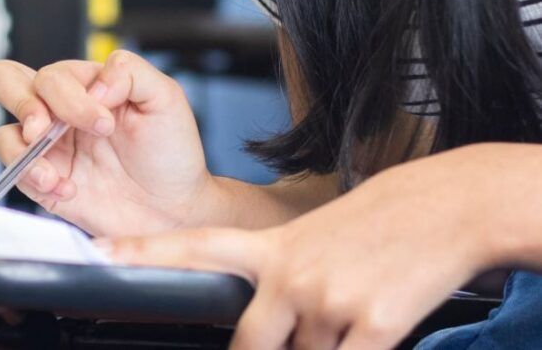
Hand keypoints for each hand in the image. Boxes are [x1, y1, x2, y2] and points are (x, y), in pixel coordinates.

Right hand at [0, 50, 215, 236]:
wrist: (173, 207)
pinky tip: (67, 189)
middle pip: (3, 80)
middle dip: (21, 103)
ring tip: (56, 174)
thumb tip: (93, 83)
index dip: (72, 98)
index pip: (54, 73)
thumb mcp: (165, 98)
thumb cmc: (170, 151)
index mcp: (85, 84)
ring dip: (25, 152)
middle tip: (47, 129)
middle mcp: (59, 110)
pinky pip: (14, 173)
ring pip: (2, 133)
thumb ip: (130, 72)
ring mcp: (48, 147)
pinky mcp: (42, 182)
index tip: (105, 124)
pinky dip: (34, 181)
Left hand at [104, 149, 501, 348]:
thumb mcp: (313, 236)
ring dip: (330, 347)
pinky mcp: (369, 325)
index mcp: (271, 247)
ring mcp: (327, 300)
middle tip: (294, 330)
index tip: (99, 254)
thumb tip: (268, 332)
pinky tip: (374, 323)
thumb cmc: (378, 221)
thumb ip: (278, 278)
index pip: (193, 249)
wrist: (444, 207)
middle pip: (250, 344)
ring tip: (356, 306)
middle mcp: (289, 274)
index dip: (142, 255)